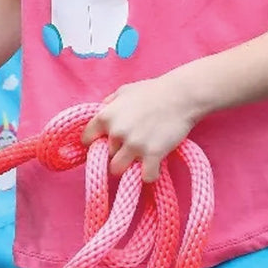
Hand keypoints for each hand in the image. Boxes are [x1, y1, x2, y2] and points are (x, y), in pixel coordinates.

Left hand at [80, 77, 199, 182]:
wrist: (181, 95)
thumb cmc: (153, 91)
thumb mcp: (124, 91)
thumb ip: (109, 103)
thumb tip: (99, 112)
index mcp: (106, 116)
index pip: (87, 139)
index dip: (95, 142)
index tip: (104, 144)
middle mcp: (117, 133)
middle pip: (106, 156)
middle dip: (116, 153)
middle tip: (130, 148)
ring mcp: (134, 145)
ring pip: (118, 170)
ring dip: (127, 167)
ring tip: (138, 160)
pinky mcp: (153, 155)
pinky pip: (145, 177)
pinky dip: (150, 174)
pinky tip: (154, 166)